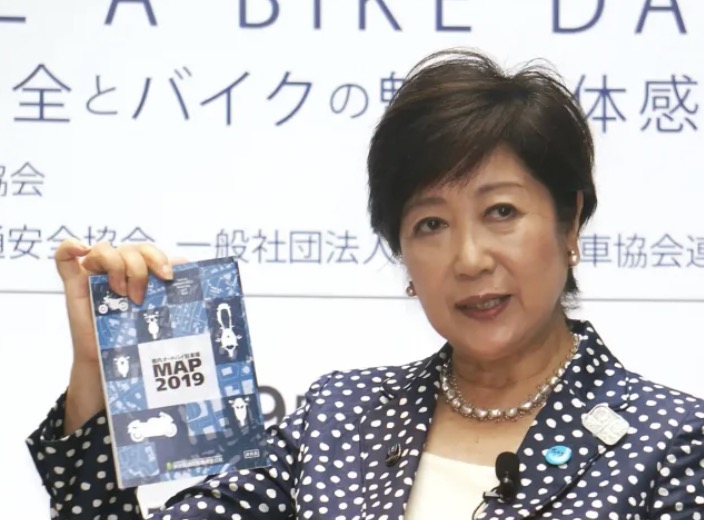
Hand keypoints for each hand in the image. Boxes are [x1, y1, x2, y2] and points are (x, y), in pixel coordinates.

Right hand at [55, 239, 178, 432]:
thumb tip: (192, 267)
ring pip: (105, 249)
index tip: (169, 276)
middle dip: (140, 266)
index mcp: (143, 274)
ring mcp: (96, 275)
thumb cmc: (142, 338)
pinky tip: (82, 248)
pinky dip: (71, 246)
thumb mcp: (164, 314)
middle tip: (143, 294)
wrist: (116, 365)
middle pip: (130, 248)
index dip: (159, 257)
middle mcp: (121, 271)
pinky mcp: (75, 284)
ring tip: (122, 293)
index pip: (149, 250)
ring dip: (117, 265)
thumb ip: (178, 293)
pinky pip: (65, 256)